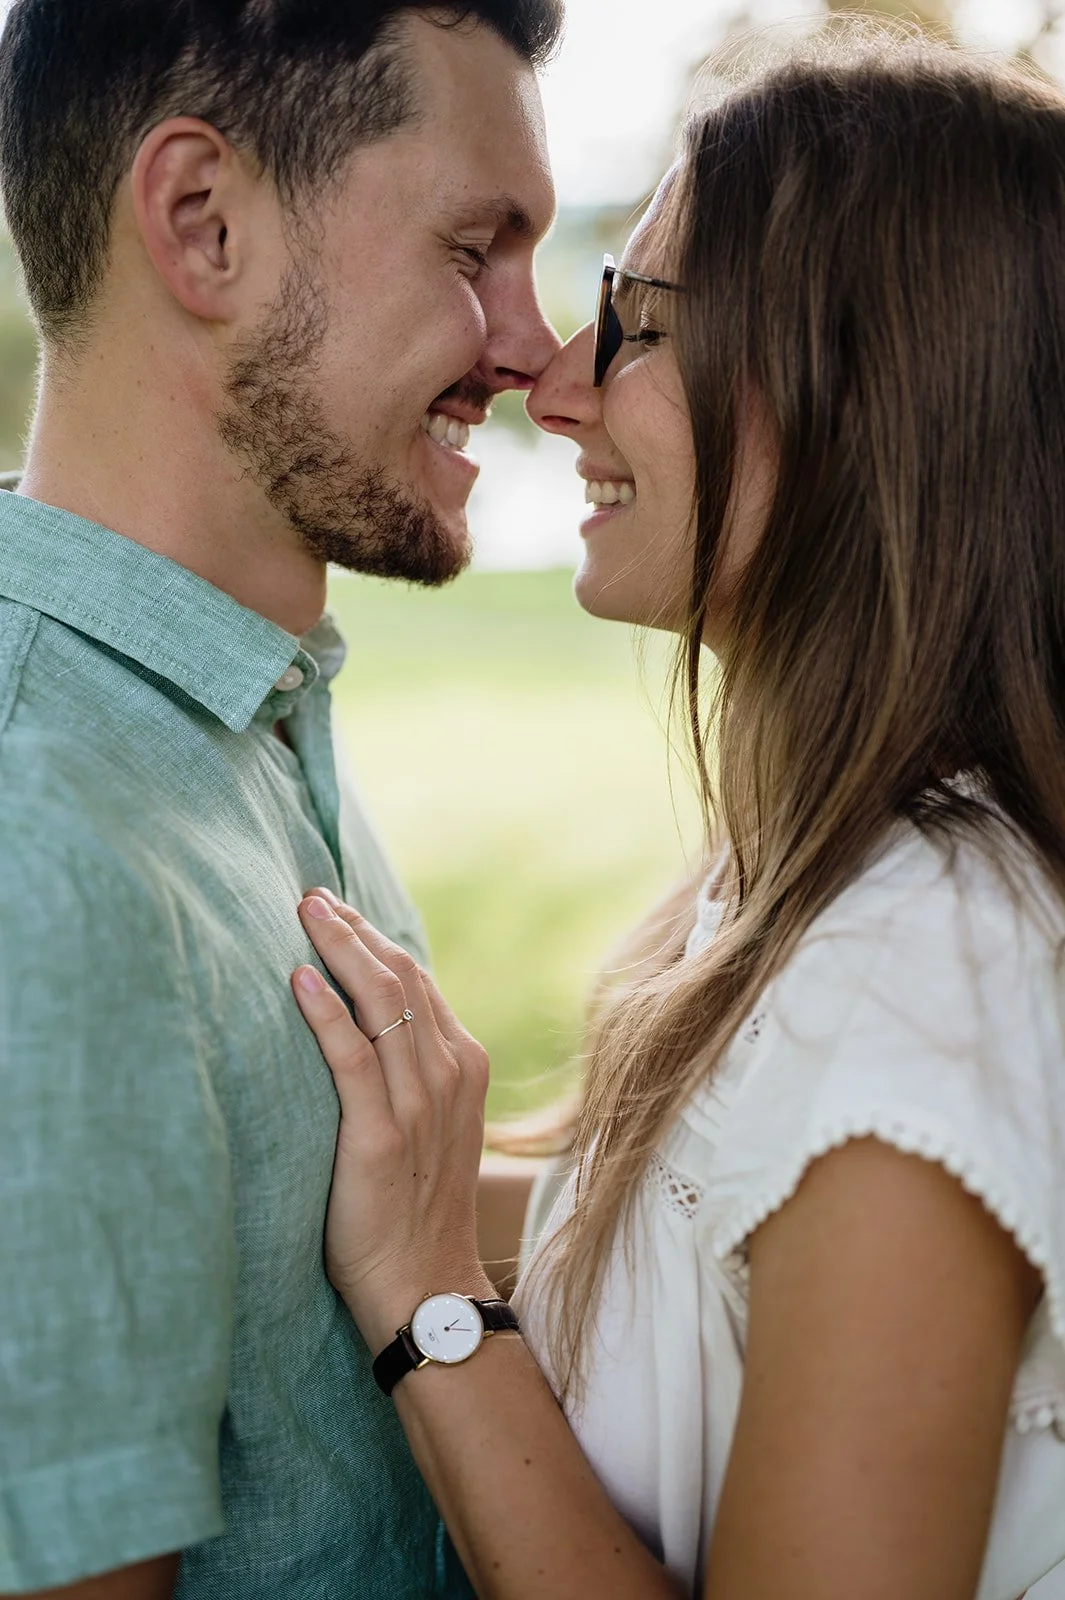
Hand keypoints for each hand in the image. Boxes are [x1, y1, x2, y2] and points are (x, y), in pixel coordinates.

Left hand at [291, 889, 494, 1352]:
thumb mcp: (428, 1124)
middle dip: (352, 929)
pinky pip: (352, 1058)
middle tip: (309, 896)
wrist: (424, 1286)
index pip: (416, 979)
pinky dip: (326, 1013)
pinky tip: (299, 980)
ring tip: (302, 914)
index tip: (334, 909)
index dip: (372, 938)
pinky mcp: (380, 1136)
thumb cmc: (413, 1206)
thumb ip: (410, 1069)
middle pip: (399, 976)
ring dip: (339, 950)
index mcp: (461, 1064)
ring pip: (381, 1002)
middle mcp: (446, 1074)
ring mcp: (418, 1104)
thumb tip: (364, 1019)